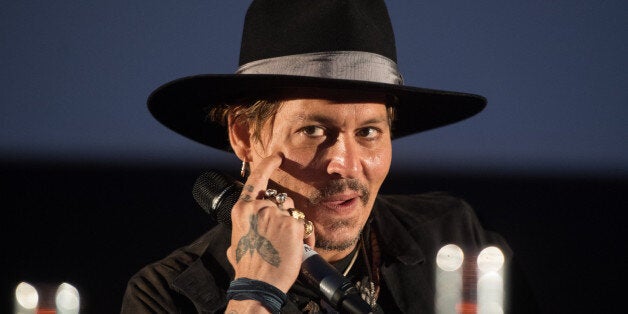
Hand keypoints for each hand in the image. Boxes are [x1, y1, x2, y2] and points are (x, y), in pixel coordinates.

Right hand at [226, 153, 313, 292]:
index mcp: (242, 210)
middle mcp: (259, 208)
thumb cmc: (247, 268)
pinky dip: (304, 236)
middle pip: (280, 200)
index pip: (256, 180)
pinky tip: (297, 248)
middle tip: (280, 235)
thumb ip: (243, 230)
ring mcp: (277, 215)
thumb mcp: (236, 243)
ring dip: (294, 225)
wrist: (259, 283)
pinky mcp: (293, 224)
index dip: (267, 166)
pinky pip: (304, 225)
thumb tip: (242, 234)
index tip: (276, 158)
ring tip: (286, 245)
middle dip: (284, 213)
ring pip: (293, 211)